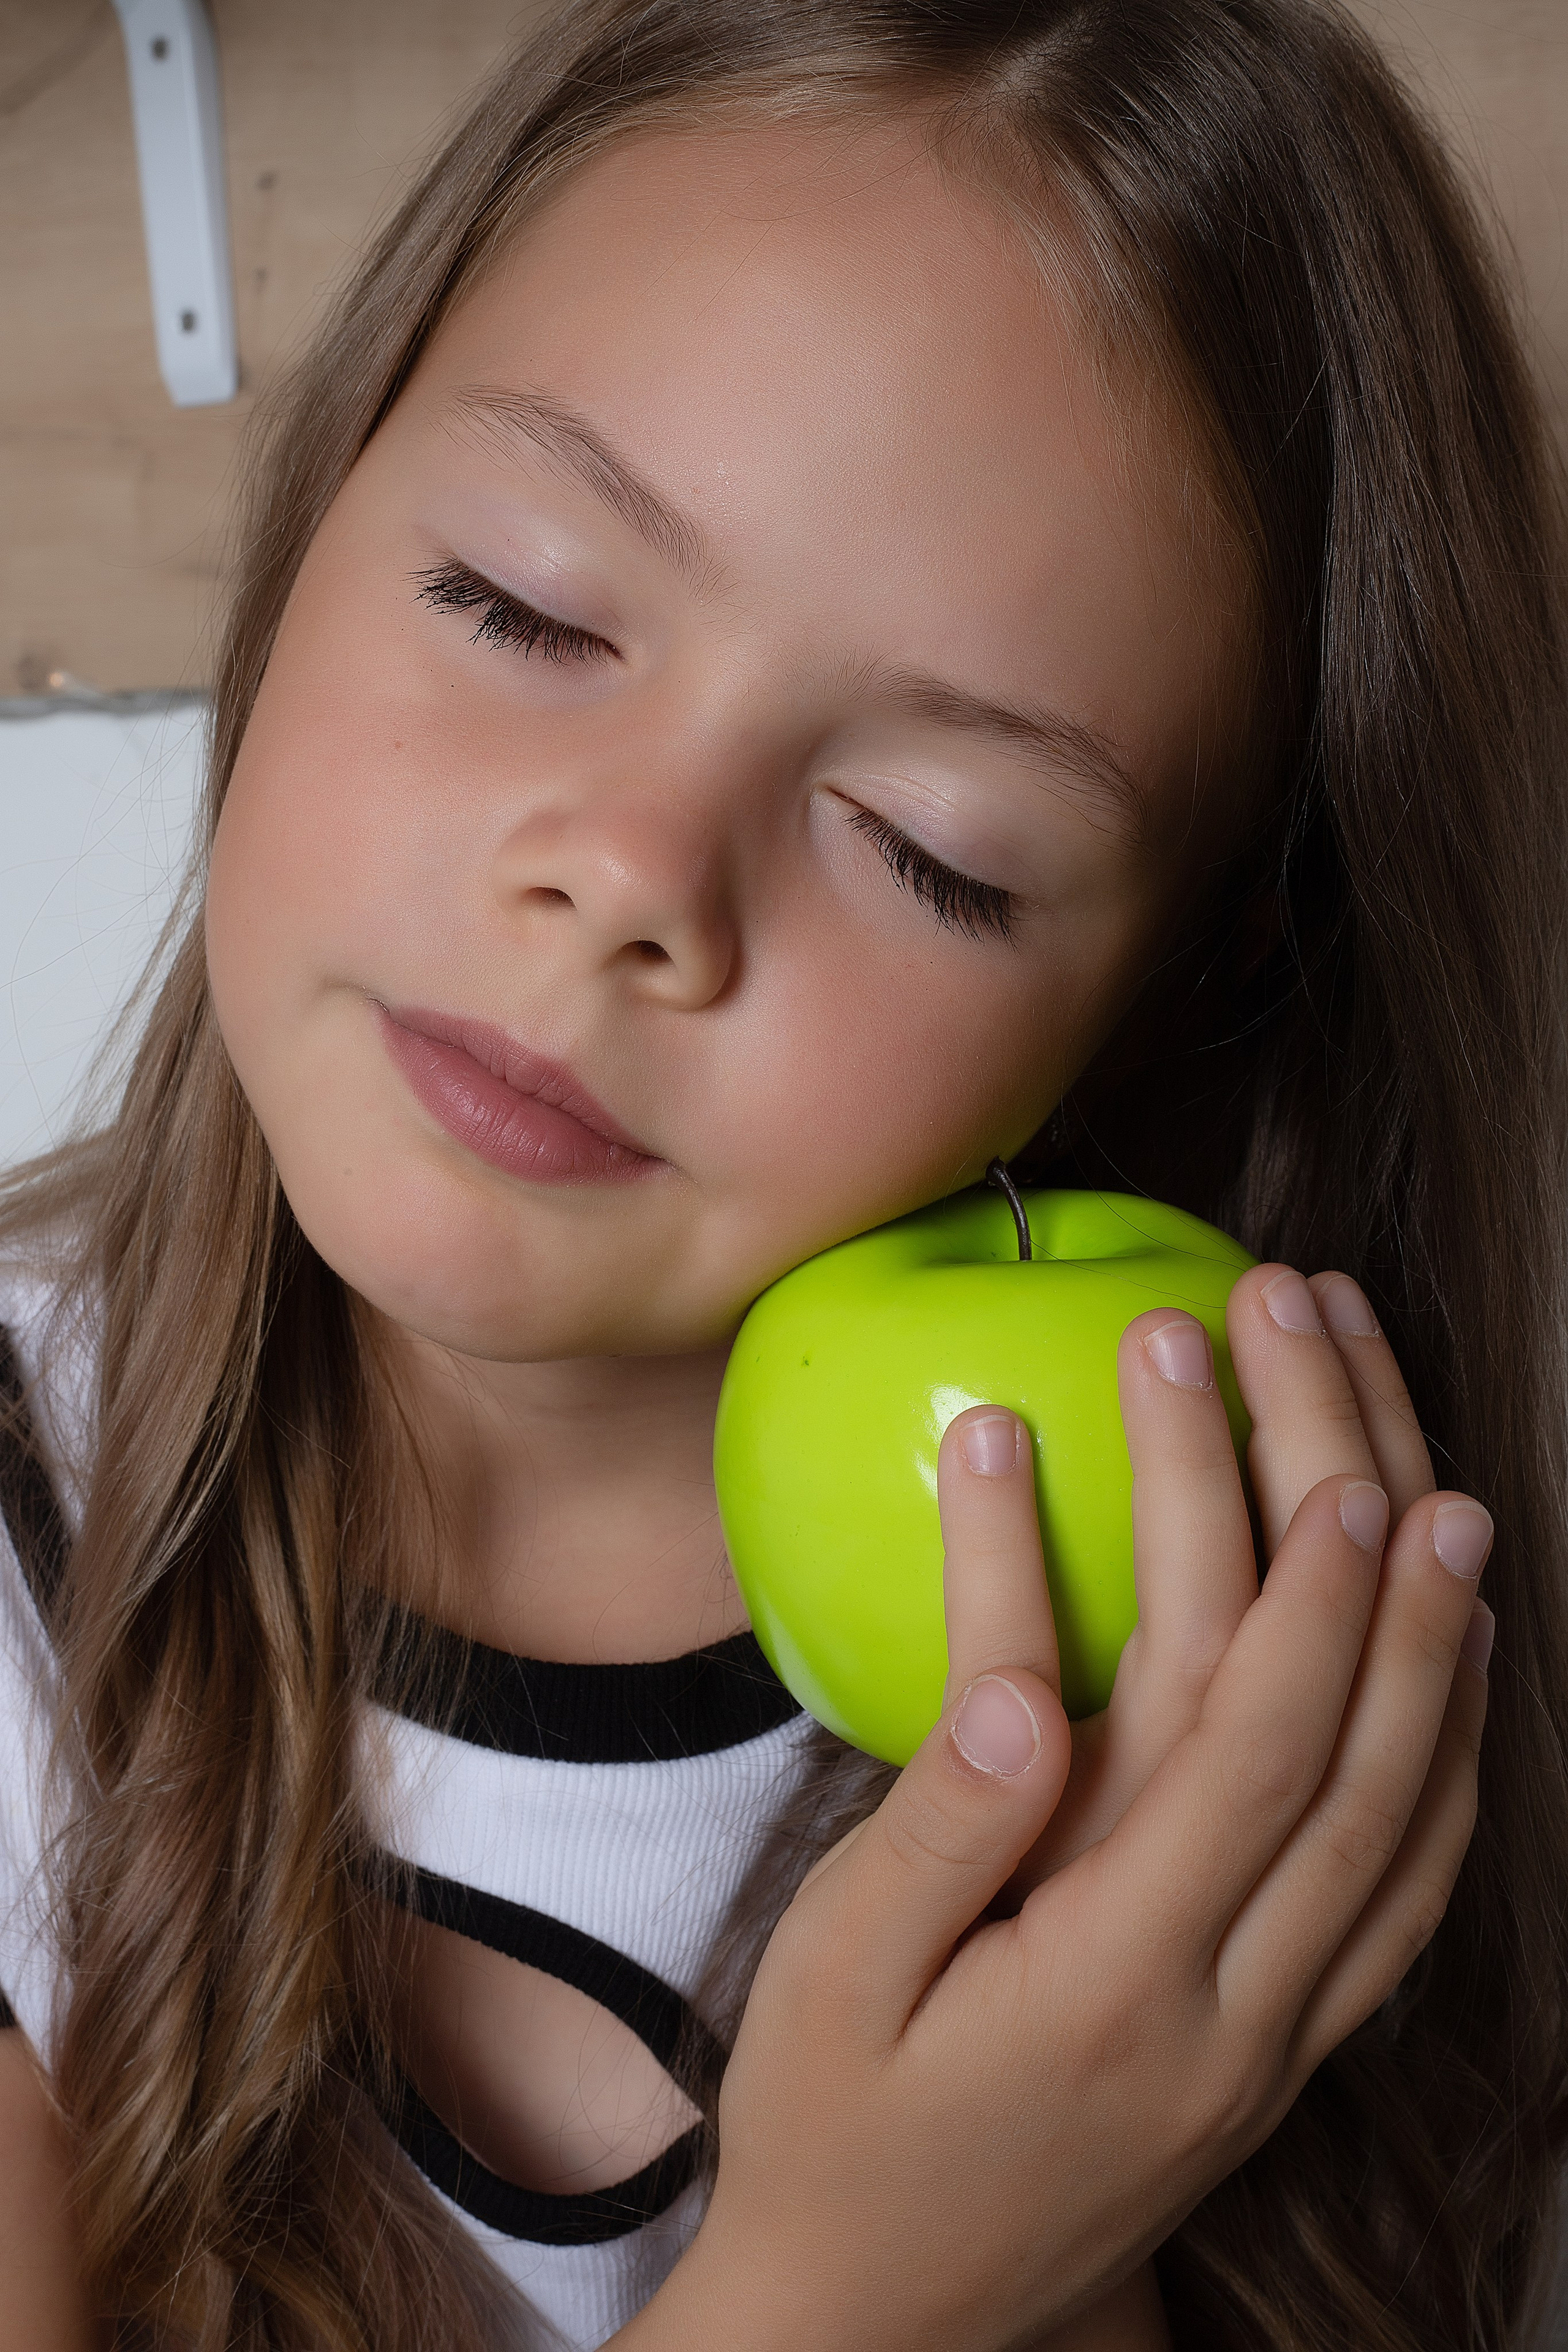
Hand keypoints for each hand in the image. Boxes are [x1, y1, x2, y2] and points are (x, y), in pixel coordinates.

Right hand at [641, 1265, 1487, 2351]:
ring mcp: (1281, 2042)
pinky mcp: (1286, 2051)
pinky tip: (1442, 1669)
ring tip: (1445, 1497)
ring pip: (1413, 1828)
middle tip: (1387, 1422)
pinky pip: (1409, 1899)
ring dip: (1438, 1654)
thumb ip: (937, 1834)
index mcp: (1117, 1984)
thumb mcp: (833, 1985)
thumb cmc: (835, 2137)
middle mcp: (1236, 2014)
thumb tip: (1019, 1686)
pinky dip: (1444, 1768)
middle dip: (1378, 1574)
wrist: (887, 2329)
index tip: (1329, 1461)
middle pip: (1356, 1763)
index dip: (1303, 1604)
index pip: (1250, 1762)